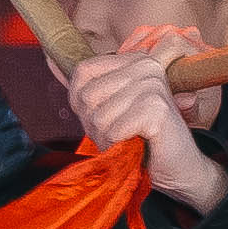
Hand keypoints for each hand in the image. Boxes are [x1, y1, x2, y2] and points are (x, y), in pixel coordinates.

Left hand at [69, 36, 226, 211]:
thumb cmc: (141, 139)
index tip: (106, 117)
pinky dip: (120, 146)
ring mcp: (153, 85)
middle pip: (88, 96)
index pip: (82, 72)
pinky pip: (113, 130)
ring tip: (130, 140)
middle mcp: (146, 66)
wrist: (179, 170)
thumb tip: (47, 58)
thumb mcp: (108, 108)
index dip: (83, 102)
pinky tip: (138, 145)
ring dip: (109, 138)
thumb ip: (83, 86)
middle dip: (96, 125)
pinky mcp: (157, 109)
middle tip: (120, 134)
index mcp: (134, 60)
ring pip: (99, 116)